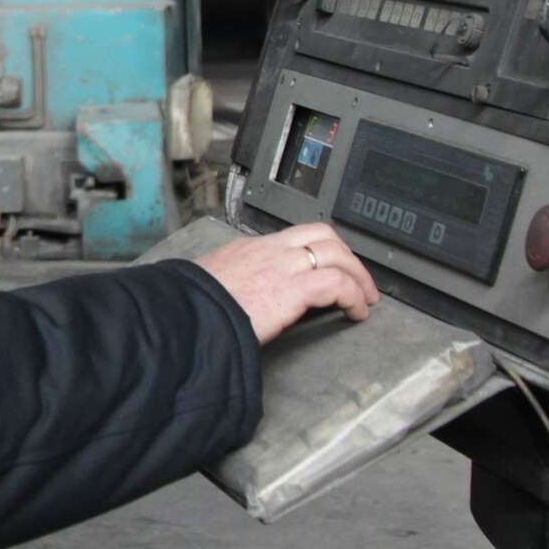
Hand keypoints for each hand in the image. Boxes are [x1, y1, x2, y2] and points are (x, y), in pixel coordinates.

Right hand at [193, 222, 376, 346]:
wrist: (184, 314)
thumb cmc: (191, 306)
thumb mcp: (211, 283)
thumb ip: (230, 284)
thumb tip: (234, 299)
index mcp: (248, 249)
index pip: (294, 236)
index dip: (319, 248)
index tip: (329, 266)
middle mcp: (269, 250)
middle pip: (322, 234)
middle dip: (347, 255)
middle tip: (357, 278)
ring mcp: (282, 265)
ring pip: (335, 253)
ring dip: (358, 276)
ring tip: (364, 298)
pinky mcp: (293, 288)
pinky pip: (337, 283)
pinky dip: (353, 295)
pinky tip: (356, 312)